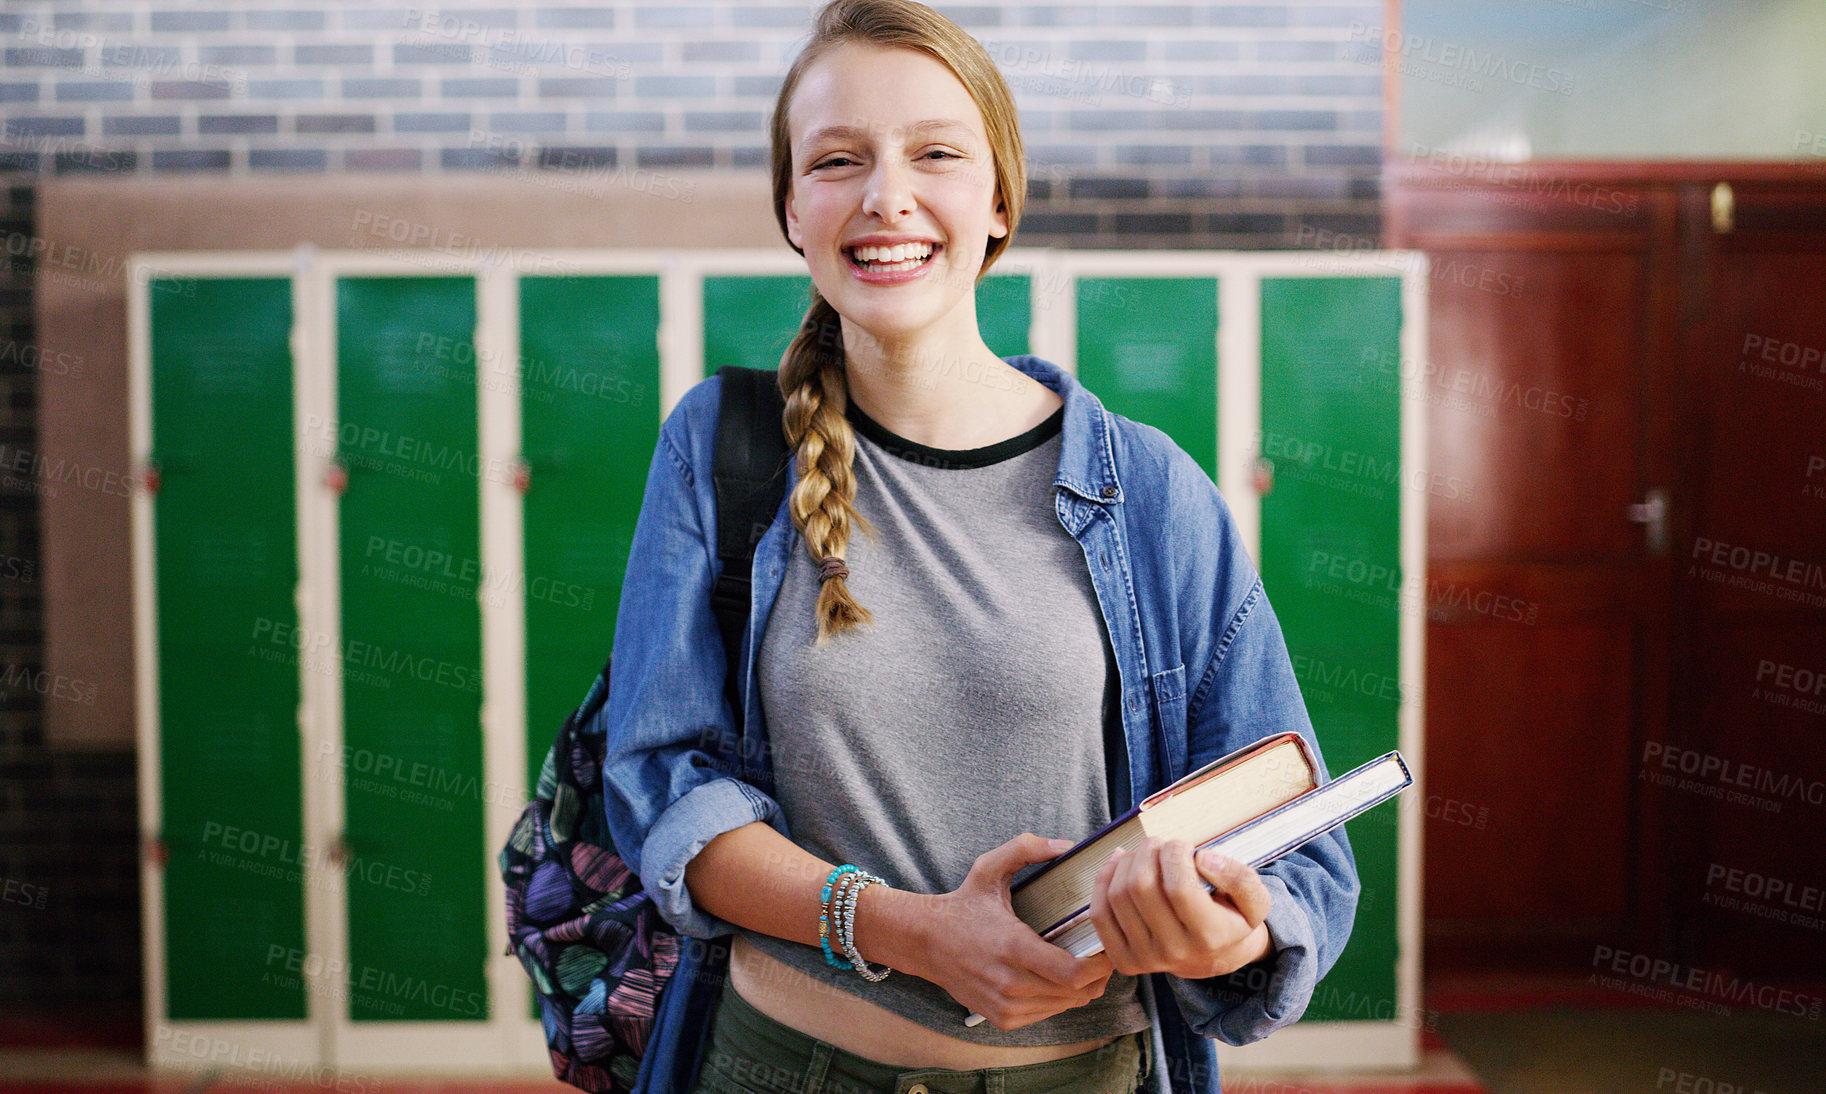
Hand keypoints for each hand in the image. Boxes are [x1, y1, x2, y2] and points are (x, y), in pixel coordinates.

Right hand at [896, 832, 1113, 1030]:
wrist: (923, 941)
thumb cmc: (962, 905)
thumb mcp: (989, 868)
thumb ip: (1026, 848)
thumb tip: (1066, 846)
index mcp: (1013, 947)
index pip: (1073, 973)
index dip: (1100, 964)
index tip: (1105, 945)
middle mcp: (1010, 983)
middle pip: (1077, 993)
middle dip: (1097, 974)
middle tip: (1101, 952)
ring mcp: (1005, 1005)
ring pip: (1065, 1006)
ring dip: (1080, 987)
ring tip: (1081, 962)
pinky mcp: (1002, 1018)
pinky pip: (1047, 1014)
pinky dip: (1058, 998)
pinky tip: (1055, 977)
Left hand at [1088, 838, 1273, 979]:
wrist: (1214, 957)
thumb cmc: (1232, 919)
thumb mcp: (1255, 900)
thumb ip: (1240, 877)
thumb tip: (1204, 859)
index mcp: (1210, 937)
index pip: (1179, 887)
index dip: (1175, 854)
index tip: (1183, 845)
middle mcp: (1174, 953)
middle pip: (1141, 887)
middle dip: (1148, 852)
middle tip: (1159, 844)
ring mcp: (1145, 960)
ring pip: (1118, 895)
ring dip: (1127, 861)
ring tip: (1145, 854)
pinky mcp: (1123, 959)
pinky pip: (1099, 914)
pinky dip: (1104, 881)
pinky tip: (1119, 864)